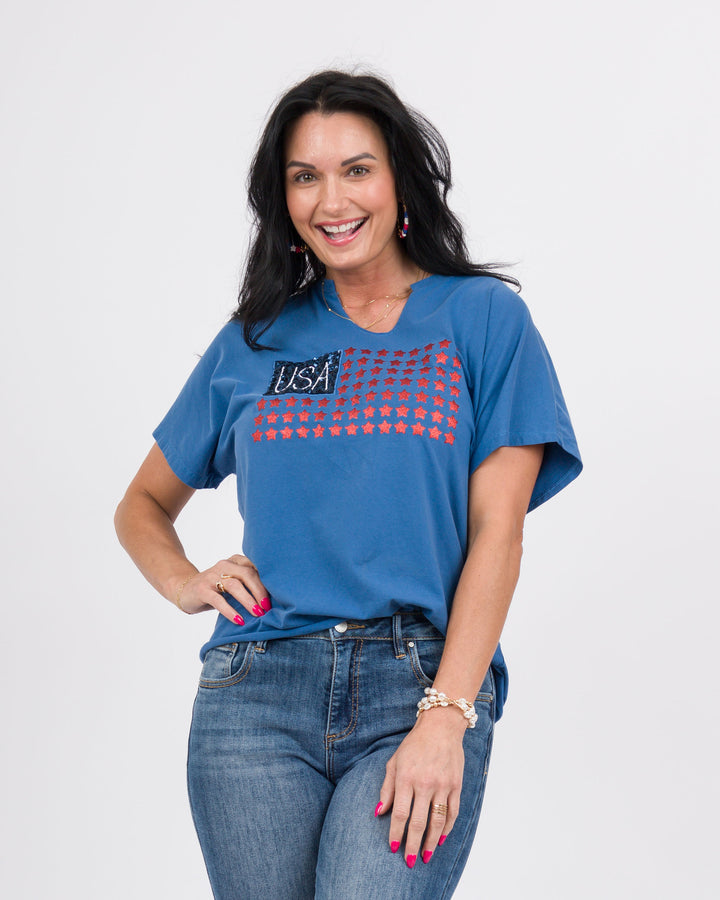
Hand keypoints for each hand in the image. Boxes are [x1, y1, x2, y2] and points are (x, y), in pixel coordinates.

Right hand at [173, 554, 270, 624]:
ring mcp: (212, 576)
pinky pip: (218, 600)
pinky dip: (230, 611)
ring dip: (248, 600)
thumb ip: (249, 584)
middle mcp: (224, 565)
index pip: (255, 567)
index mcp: (235, 561)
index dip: (267, 581)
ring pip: (234, 586)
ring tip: (258, 613)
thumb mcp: (233, 582)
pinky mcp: (202, 590)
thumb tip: (274, 599)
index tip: (278, 595)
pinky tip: (239, 620)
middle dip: (260, 591)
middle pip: (247, 574)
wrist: (185, 589)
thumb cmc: (216, 588)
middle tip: (267, 606)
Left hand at [376, 708, 465, 867]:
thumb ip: (387, 788)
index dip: (396, 833)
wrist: (441, 726)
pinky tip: (441, 838)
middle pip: (418, 822)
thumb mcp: (394, 761)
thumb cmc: (414, 744)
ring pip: (437, 822)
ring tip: (426, 855)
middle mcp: (425, 783)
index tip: (393, 848)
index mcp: (406, 777)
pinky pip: (453, 812)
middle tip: (409, 861)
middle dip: (412, 845)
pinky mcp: (456, 785)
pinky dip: (447, 828)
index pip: (399, 813)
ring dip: (431, 842)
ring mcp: (443, 785)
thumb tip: (379, 812)